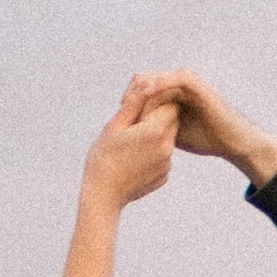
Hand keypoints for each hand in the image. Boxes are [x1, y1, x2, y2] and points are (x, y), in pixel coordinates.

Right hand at [81, 87, 177, 213]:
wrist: (103, 195)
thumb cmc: (103, 156)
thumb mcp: (115, 126)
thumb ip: (134, 103)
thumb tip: (145, 81)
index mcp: (155, 131)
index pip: (169, 104)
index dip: (157, 100)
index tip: (142, 103)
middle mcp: (167, 147)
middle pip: (172, 120)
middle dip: (158, 116)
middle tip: (136, 120)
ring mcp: (167, 163)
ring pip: (168, 138)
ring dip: (155, 134)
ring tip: (132, 141)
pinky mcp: (165, 175)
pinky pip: (163, 156)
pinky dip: (153, 153)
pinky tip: (135, 158)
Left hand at [125, 70, 276, 184]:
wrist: (231, 141)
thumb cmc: (205, 138)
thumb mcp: (171, 131)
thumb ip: (153, 124)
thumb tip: (130, 133)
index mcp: (170, 91)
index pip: (140, 87)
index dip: (127, 100)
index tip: (119, 117)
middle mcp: (176, 82)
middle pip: (143, 79)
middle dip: (131, 95)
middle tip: (122, 112)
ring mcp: (186, 80)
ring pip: (154, 78)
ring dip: (141, 92)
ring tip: (130, 107)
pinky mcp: (195, 83)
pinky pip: (171, 80)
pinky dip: (158, 87)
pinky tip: (147, 100)